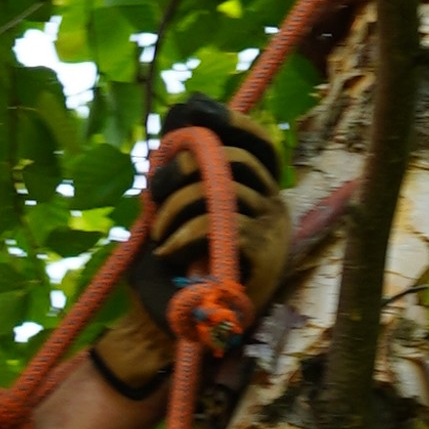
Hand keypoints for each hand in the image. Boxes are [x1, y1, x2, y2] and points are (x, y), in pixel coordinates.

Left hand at [88, 98, 293, 397]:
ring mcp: (273, 234)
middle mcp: (274, 208)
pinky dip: (185, 233)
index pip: (259, 145)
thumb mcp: (168, 205)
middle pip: (237, 160)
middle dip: (187, 165)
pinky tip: (168, 251)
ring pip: (225, 189)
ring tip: (158, 233)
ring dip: (178, 205)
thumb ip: (180, 160)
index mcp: (257, 194)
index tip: (198, 117)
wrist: (167, 324)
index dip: (234, 125)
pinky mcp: (264, 260)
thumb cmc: (169, 266)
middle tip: (154, 187)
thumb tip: (188, 104)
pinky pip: (224, 225)